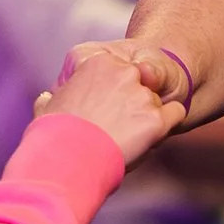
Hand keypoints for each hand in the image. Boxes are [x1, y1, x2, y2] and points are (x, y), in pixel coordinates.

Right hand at [36, 47, 186, 163]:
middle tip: (114, 124)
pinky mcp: (155, 120)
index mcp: (97, 60)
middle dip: (131, 101)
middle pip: (140, 82)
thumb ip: (55, 95)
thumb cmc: (52, 135)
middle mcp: (123, 72)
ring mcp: (141, 96)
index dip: (112, 89)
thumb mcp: (47, 105)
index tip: (102, 106)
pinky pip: (176, 113)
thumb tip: (48, 97)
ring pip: (155, 101)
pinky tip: (152, 135)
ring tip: (122, 138)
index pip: (120, 68)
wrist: (65, 163)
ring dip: (144, 117)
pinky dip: (168, 123)